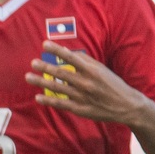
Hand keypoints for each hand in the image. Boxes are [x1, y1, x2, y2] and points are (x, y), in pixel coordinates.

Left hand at [26, 42, 147, 125]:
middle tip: (32, 62)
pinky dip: (49, 100)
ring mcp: (82, 97)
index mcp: (92, 70)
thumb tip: (68, 53)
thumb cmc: (112, 84)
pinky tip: (38, 97)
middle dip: (45, 67)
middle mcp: (86, 83)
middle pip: (60, 73)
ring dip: (41, 82)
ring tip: (28, 77)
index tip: (44, 44)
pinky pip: (61, 104)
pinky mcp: (80, 109)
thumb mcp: (102, 70)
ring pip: (57, 88)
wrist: (126, 106)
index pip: (71, 57)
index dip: (56, 50)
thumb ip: (85, 61)